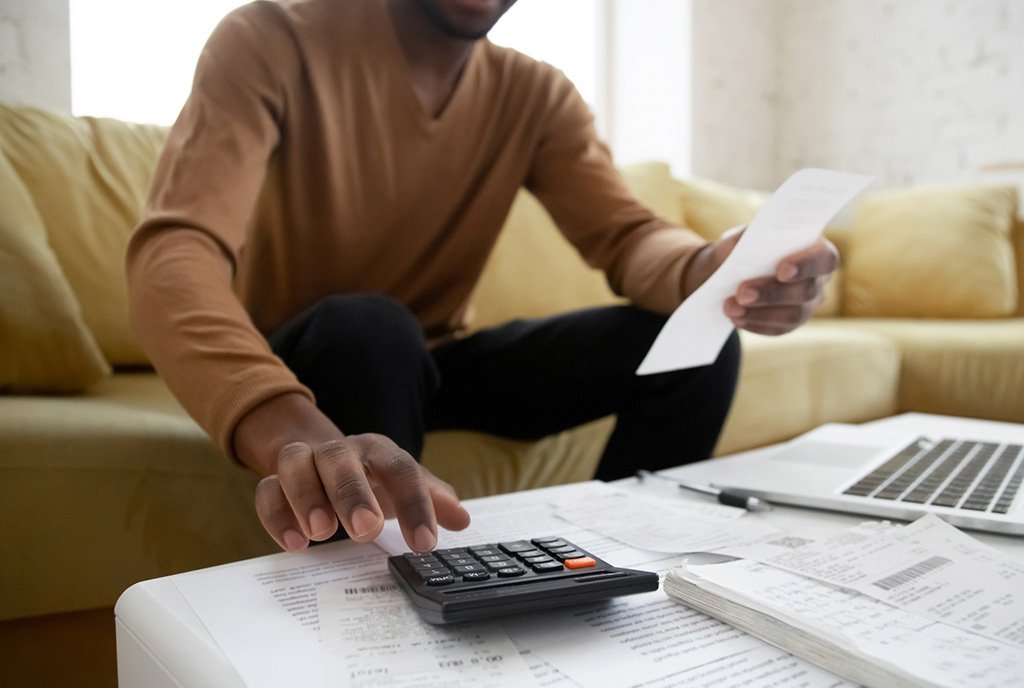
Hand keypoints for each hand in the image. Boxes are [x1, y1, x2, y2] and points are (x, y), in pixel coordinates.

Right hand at [233, 393, 470, 552]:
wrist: (320, 456)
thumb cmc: (371, 477)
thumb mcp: (402, 485)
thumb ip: (431, 499)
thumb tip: (461, 518)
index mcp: (377, 450)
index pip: (399, 468)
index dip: (414, 504)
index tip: (425, 543)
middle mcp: (339, 451)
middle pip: (341, 458)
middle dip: (352, 493)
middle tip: (366, 529)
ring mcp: (303, 461)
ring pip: (296, 464)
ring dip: (308, 497)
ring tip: (323, 534)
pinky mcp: (274, 480)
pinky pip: (266, 490)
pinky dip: (277, 515)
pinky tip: (295, 545)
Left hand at [683, 228, 838, 335]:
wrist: (730, 271)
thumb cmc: (742, 248)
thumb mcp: (741, 238)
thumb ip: (746, 239)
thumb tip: (746, 246)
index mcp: (815, 249)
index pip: (824, 258)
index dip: (806, 265)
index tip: (782, 270)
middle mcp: (818, 279)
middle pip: (805, 291)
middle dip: (772, 293)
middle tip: (742, 293)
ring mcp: (808, 304)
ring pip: (792, 315)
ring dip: (759, 312)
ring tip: (730, 308)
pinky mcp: (791, 322)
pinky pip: (778, 328)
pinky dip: (754, 323)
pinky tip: (735, 318)